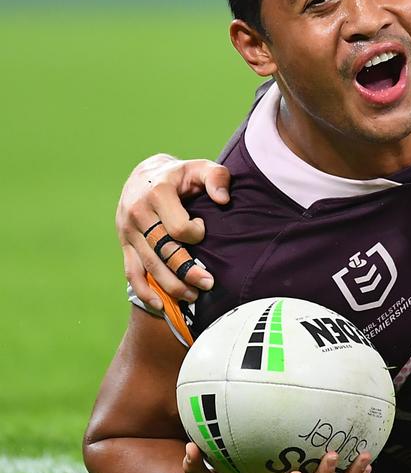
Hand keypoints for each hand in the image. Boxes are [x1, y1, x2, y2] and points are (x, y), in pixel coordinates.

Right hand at [118, 154, 229, 308]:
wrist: (144, 175)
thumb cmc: (181, 175)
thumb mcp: (200, 167)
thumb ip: (217, 177)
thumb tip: (223, 199)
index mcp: (158, 193)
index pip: (178, 227)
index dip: (196, 234)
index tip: (203, 229)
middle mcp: (138, 213)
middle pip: (163, 250)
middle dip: (187, 271)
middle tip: (208, 284)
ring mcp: (128, 231)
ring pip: (149, 265)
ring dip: (170, 285)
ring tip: (193, 297)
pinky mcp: (125, 244)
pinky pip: (131, 272)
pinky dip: (144, 291)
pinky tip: (160, 305)